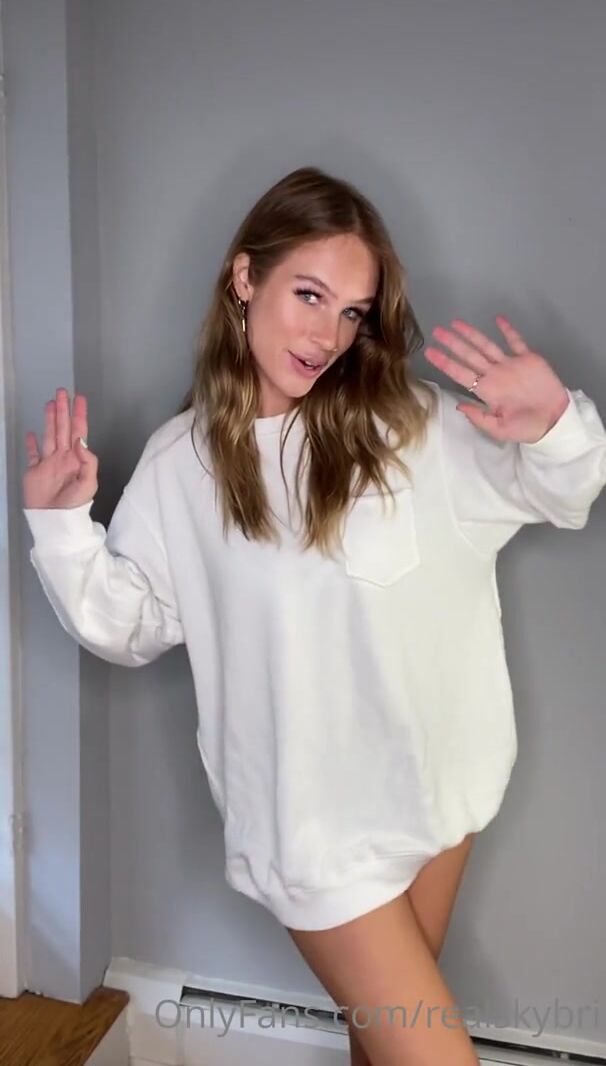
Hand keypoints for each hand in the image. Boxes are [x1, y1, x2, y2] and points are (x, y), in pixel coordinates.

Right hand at [23, 389, 98, 508]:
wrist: (54, 521)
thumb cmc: (74, 505)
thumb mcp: (89, 484)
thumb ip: (88, 461)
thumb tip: (81, 441)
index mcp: (76, 459)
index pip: (79, 432)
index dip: (79, 415)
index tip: (79, 399)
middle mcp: (63, 458)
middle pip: (63, 428)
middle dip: (63, 410)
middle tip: (62, 391)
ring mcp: (48, 464)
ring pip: (49, 435)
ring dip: (50, 419)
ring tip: (50, 403)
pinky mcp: (34, 472)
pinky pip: (32, 454)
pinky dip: (31, 444)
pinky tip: (32, 433)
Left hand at [423, 315, 569, 442]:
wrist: (554, 421)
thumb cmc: (526, 428)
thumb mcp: (499, 429)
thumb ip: (479, 418)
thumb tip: (459, 406)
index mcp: (486, 391)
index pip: (460, 373)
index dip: (445, 362)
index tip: (430, 352)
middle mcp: (494, 375)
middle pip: (469, 355)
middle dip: (453, 343)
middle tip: (437, 331)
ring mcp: (510, 365)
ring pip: (487, 346)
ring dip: (472, 334)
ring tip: (456, 324)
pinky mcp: (528, 359)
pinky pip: (516, 341)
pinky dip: (508, 330)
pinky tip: (498, 320)